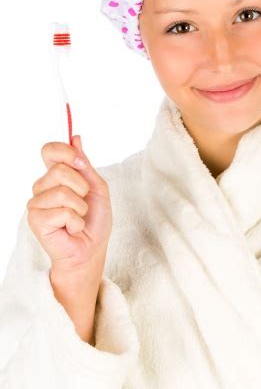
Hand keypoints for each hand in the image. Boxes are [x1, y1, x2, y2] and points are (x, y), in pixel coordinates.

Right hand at [27, 135, 111, 293]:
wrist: (91, 249)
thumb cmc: (94, 221)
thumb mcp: (97, 188)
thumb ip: (85, 165)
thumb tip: (76, 138)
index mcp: (56, 176)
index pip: (50, 150)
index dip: (66, 152)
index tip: (81, 163)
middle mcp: (42, 187)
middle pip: (59, 170)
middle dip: (81, 187)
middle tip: (83, 204)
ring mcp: (37, 203)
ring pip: (62, 191)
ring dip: (80, 207)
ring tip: (78, 218)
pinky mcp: (36, 219)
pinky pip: (62, 211)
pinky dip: (75, 221)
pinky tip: (72, 228)